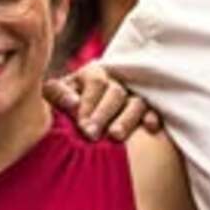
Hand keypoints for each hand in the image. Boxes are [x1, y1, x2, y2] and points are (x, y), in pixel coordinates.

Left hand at [44, 64, 159, 141]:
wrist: (77, 118)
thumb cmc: (63, 105)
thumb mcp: (54, 95)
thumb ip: (57, 94)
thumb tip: (72, 102)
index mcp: (93, 73)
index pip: (96, 83)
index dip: (89, 103)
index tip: (81, 125)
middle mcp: (115, 81)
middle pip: (116, 93)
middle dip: (103, 114)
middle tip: (92, 135)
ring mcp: (132, 95)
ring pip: (136, 103)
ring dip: (126, 119)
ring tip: (115, 136)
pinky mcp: (146, 110)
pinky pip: (155, 111)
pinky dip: (153, 118)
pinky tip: (150, 128)